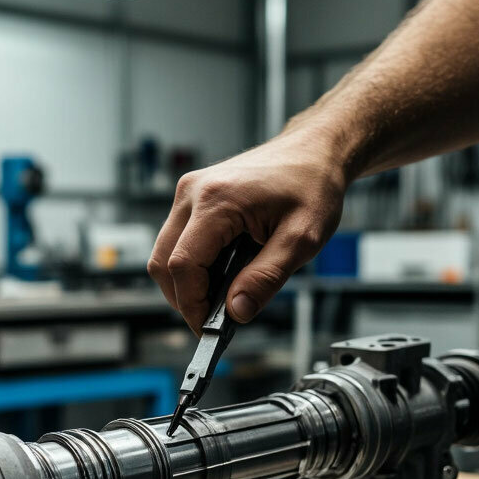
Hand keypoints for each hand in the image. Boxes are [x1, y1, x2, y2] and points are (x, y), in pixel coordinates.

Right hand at [147, 133, 346, 334]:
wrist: (315, 151)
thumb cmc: (312, 185)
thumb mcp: (302, 240)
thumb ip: (266, 279)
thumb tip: (237, 311)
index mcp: (216, 200)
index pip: (182, 265)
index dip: (191, 304)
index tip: (208, 327)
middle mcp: (193, 192)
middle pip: (163, 262)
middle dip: (184, 297)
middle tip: (213, 318)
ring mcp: (189, 192)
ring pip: (165, 253)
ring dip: (187, 281)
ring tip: (223, 293)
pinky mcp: (192, 197)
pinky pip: (177, 240)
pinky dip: (193, 264)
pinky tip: (223, 271)